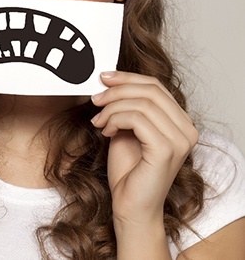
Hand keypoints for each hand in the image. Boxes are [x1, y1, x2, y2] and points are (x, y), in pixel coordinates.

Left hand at [91, 71, 197, 225]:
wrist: (130, 205)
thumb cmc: (129, 169)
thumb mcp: (127, 128)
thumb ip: (127, 106)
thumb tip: (109, 80)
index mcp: (180, 121)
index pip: (156, 86)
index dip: (128, 77)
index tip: (104, 77)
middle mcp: (187, 129)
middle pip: (150, 90)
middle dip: (117, 90)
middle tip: (95, 98)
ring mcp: (180, 140)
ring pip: (141, 103)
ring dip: (112, 108)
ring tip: (98, 120)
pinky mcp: (166, 150)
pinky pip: (137, 119)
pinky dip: (115, 120)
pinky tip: (106, 131)